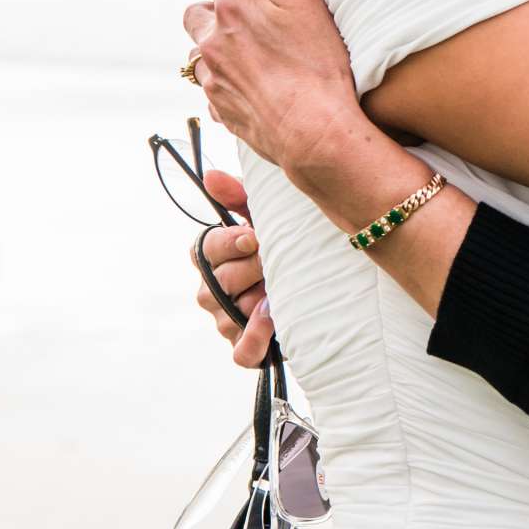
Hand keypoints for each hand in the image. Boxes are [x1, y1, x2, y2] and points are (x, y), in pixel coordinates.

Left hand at [183, 0, 359, 178]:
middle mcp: (211, 40)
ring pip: (201, 51)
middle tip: (253, 17)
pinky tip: (257, 85)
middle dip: (217, 7)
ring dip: (219, 47)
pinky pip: (212, 88)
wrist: (314, 131)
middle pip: (196, 10)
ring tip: (254, 54)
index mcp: (229, 6)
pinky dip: (227, 81)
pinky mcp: (221, 110)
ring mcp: (212, 78)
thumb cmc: (316, 62)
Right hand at [191, 169, 275, 366]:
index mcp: (215, 257)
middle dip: (253, 269)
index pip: (205, 249)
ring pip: (230, 313)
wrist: (323, 285)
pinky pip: (240, 352)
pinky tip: (273, 323)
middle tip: (275, 262)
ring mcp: (226, 321)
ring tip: (281, 290)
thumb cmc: (288, 247)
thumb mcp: (268, 218)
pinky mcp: (246, 348)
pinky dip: (255, 340)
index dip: (227, 243)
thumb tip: (210, 176)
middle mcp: (213, 290)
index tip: (254, 236)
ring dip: (259, 300)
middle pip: (219, 281)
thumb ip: (239, 197)